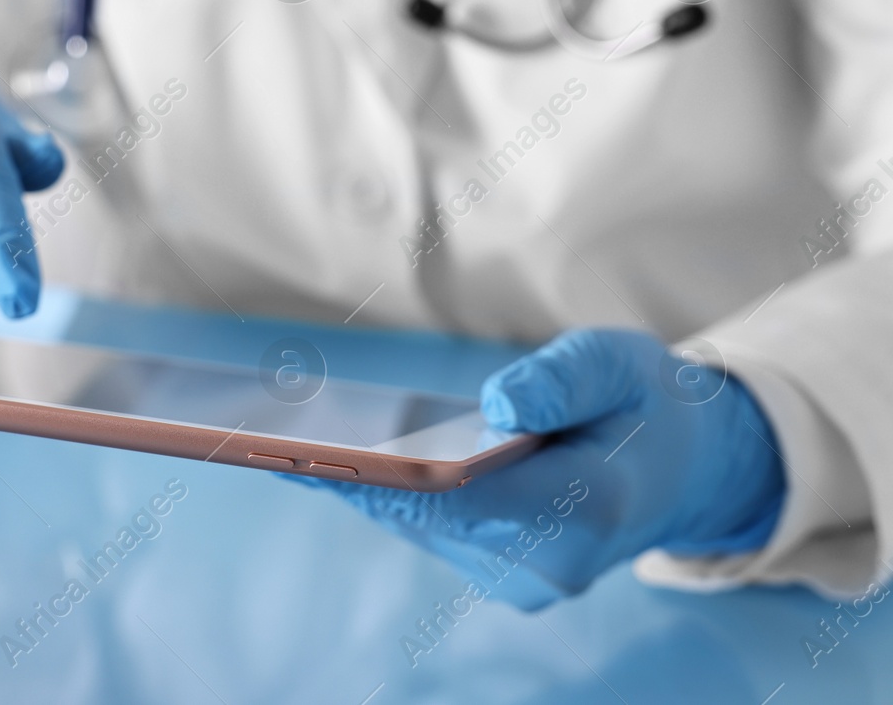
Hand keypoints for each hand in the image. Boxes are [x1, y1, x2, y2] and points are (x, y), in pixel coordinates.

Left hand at [296, 328, 785, 609]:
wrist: (688, 468)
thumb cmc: (646, 404)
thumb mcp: (620, 362)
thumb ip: (562, 379)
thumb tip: (497, 403)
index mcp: (582, 512)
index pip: (453, 499)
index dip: (371, 477)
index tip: (297, 452)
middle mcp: (544, 564)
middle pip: (418, 517)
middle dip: (341, 474)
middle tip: (253, 435)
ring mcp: (520, 579)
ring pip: (414, 525)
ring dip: (354, 483)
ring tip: (272, 435)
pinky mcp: (499, 573)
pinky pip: (425, 528)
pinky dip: (383, 491)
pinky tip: (328, 452)